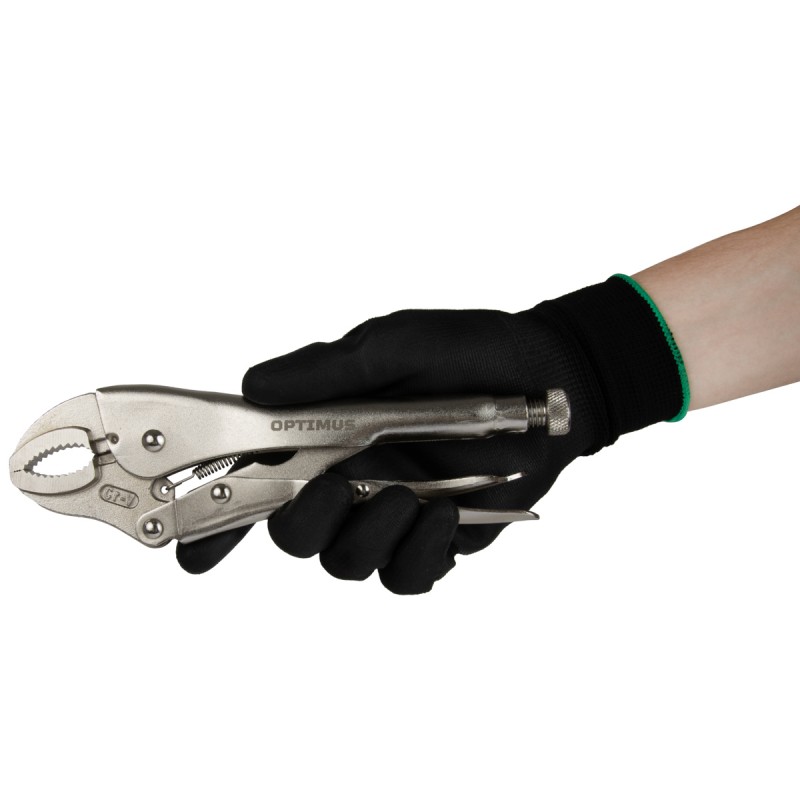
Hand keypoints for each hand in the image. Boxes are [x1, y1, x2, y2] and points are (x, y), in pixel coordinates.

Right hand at [176, 279, 685, 592]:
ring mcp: (392, 513)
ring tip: (408, 494)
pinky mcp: (438, 537)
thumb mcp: (392, 344)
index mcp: (323, 433)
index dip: (217, 521)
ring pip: (348, 562)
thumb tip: (255, 386)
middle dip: (301, 522)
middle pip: (293, 535)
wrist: (547, 375)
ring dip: (366, 534)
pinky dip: (421, 552)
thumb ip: (326, 370)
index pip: (254, 482)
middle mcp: (349, 480)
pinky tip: (445, 512)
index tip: (191, 549)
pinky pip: (411, 574)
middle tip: (331, 488)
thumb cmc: (466, 351)